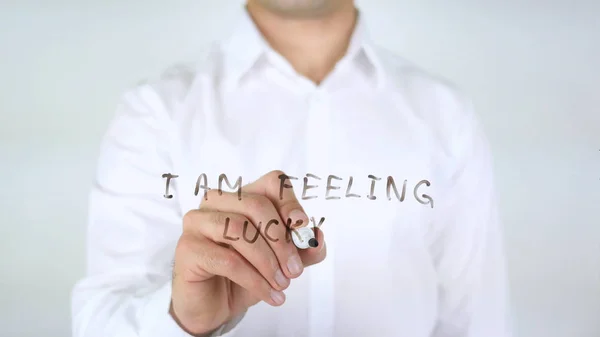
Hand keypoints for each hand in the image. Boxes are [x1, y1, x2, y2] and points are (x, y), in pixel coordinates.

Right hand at [170, 170, 326, 334]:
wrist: (215, 307)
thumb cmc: (246, 275)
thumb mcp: (281, 261)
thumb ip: (302, 248)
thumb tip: (317, 236)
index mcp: (241, 196)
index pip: (272, 182)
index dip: (290, 202)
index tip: (303, 229)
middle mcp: (216, 202)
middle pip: (257, 205)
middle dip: (282, 241)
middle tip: (294, 271)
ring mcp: (197, 222)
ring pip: (240, 230)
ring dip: (268, 262)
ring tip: (282, 285)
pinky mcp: (187, 248)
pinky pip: (227, 260)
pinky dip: (254, 279)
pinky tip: (269, 295)